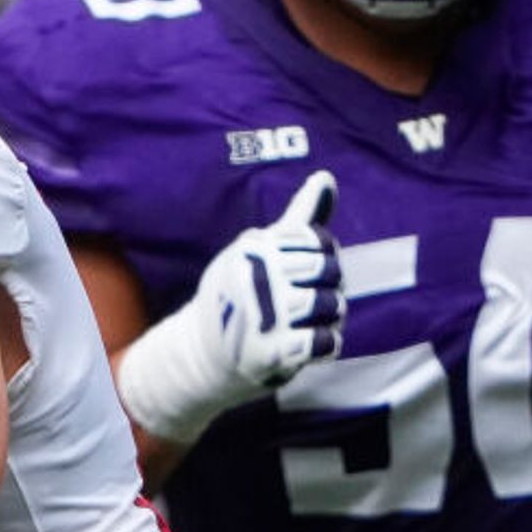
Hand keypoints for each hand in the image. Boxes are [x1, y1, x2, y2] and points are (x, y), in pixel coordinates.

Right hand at [116, 170, 341, 442]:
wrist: (200, 353)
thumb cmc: (239, 293)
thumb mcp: (260, 250)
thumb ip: (299, 218)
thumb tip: (326, 177)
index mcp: (255, 247)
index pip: (316, 239)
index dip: (324, 256)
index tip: (308, 269)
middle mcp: (257, 276)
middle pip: (328, 271)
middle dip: (330, 285)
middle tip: (314, 297)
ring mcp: (264, 316)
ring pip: (331, 305)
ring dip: (330, 317)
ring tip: (311, 321)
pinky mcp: (271, 353)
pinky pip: (325, 342)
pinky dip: (327, 344)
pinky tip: (310, 343)